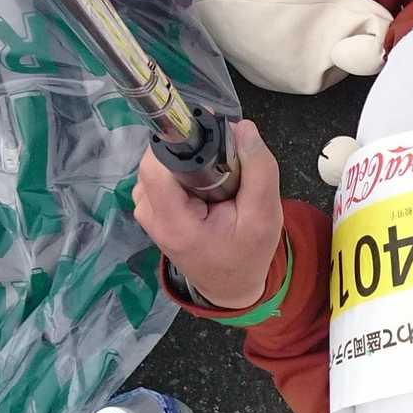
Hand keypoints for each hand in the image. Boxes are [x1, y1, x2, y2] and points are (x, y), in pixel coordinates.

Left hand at [132, 119, 283, 309]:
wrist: (230, 286)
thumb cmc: (247, 256)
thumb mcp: (265, 216)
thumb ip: (259, 169)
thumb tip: (242, 126)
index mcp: (174, 223)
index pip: (157, 166)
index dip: (181, 145)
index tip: (211, 139)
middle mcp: (150, 215)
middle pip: (158, 161)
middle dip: (191, 154)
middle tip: (223, 169)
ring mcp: (147, 211)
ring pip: (160, 164)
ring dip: (189, 164)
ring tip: (217, 185)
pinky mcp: (151, 207)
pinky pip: (162, 174)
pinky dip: (184, 173)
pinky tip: (205, 190)